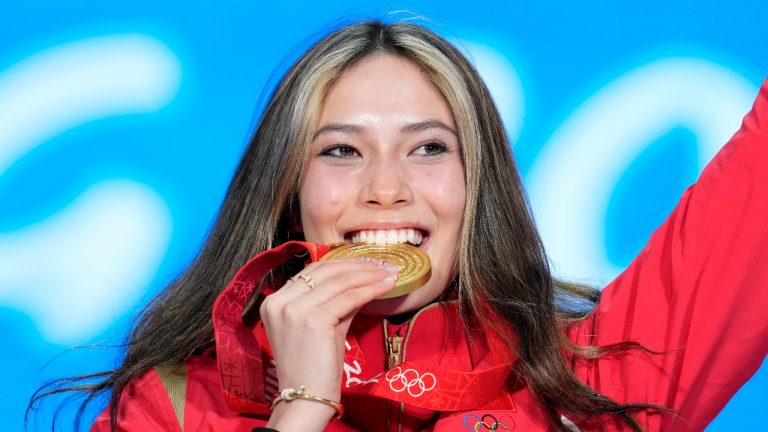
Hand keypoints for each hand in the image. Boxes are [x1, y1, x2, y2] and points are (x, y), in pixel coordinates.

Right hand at [260, 257, 397, 429]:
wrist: (306, 398)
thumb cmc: (313, 366)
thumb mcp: (321, 325)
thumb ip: (334, 301)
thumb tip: (362, 280)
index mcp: (274, 301)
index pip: (313, 271)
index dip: (343, 263)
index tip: (366, 262)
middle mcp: (280, 302)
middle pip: (325, 271)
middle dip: (358, 265)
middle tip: (382, 265)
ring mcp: (294, 310)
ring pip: (340, 282)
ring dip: (369, 275)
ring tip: (389, 274)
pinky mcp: (313, 320)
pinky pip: (349, 298)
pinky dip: (370, 290)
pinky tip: (386, 286)